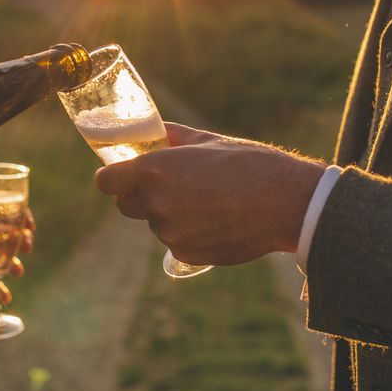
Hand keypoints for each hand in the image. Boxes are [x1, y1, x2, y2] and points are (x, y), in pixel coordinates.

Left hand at [0, 200, 34, 302]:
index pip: (6, 211)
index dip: (22, 215)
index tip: (29, 224)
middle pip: (13, 236)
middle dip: (24, 241)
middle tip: (26, 247)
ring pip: (8, 260)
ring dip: (16, 265)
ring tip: (16, 271)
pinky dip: (0, 291)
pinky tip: (4, 298)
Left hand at [94, 123, 325, 265]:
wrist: (285, 202)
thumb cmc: (249, 163)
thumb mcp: (207, 139)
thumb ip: (171, 137)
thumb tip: (152, 135)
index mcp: (155, 170)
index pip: (106, 181)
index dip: (112, 177)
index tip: (121, 174)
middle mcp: (156, 204)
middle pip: (126, 205)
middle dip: (140, 195)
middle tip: (169, 185)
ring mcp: (171, 233)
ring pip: (156, 223)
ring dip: (169, 214)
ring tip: (207, 201)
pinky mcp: (187, 255)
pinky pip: (176, 242)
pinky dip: (188, 233)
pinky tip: (217, 219)